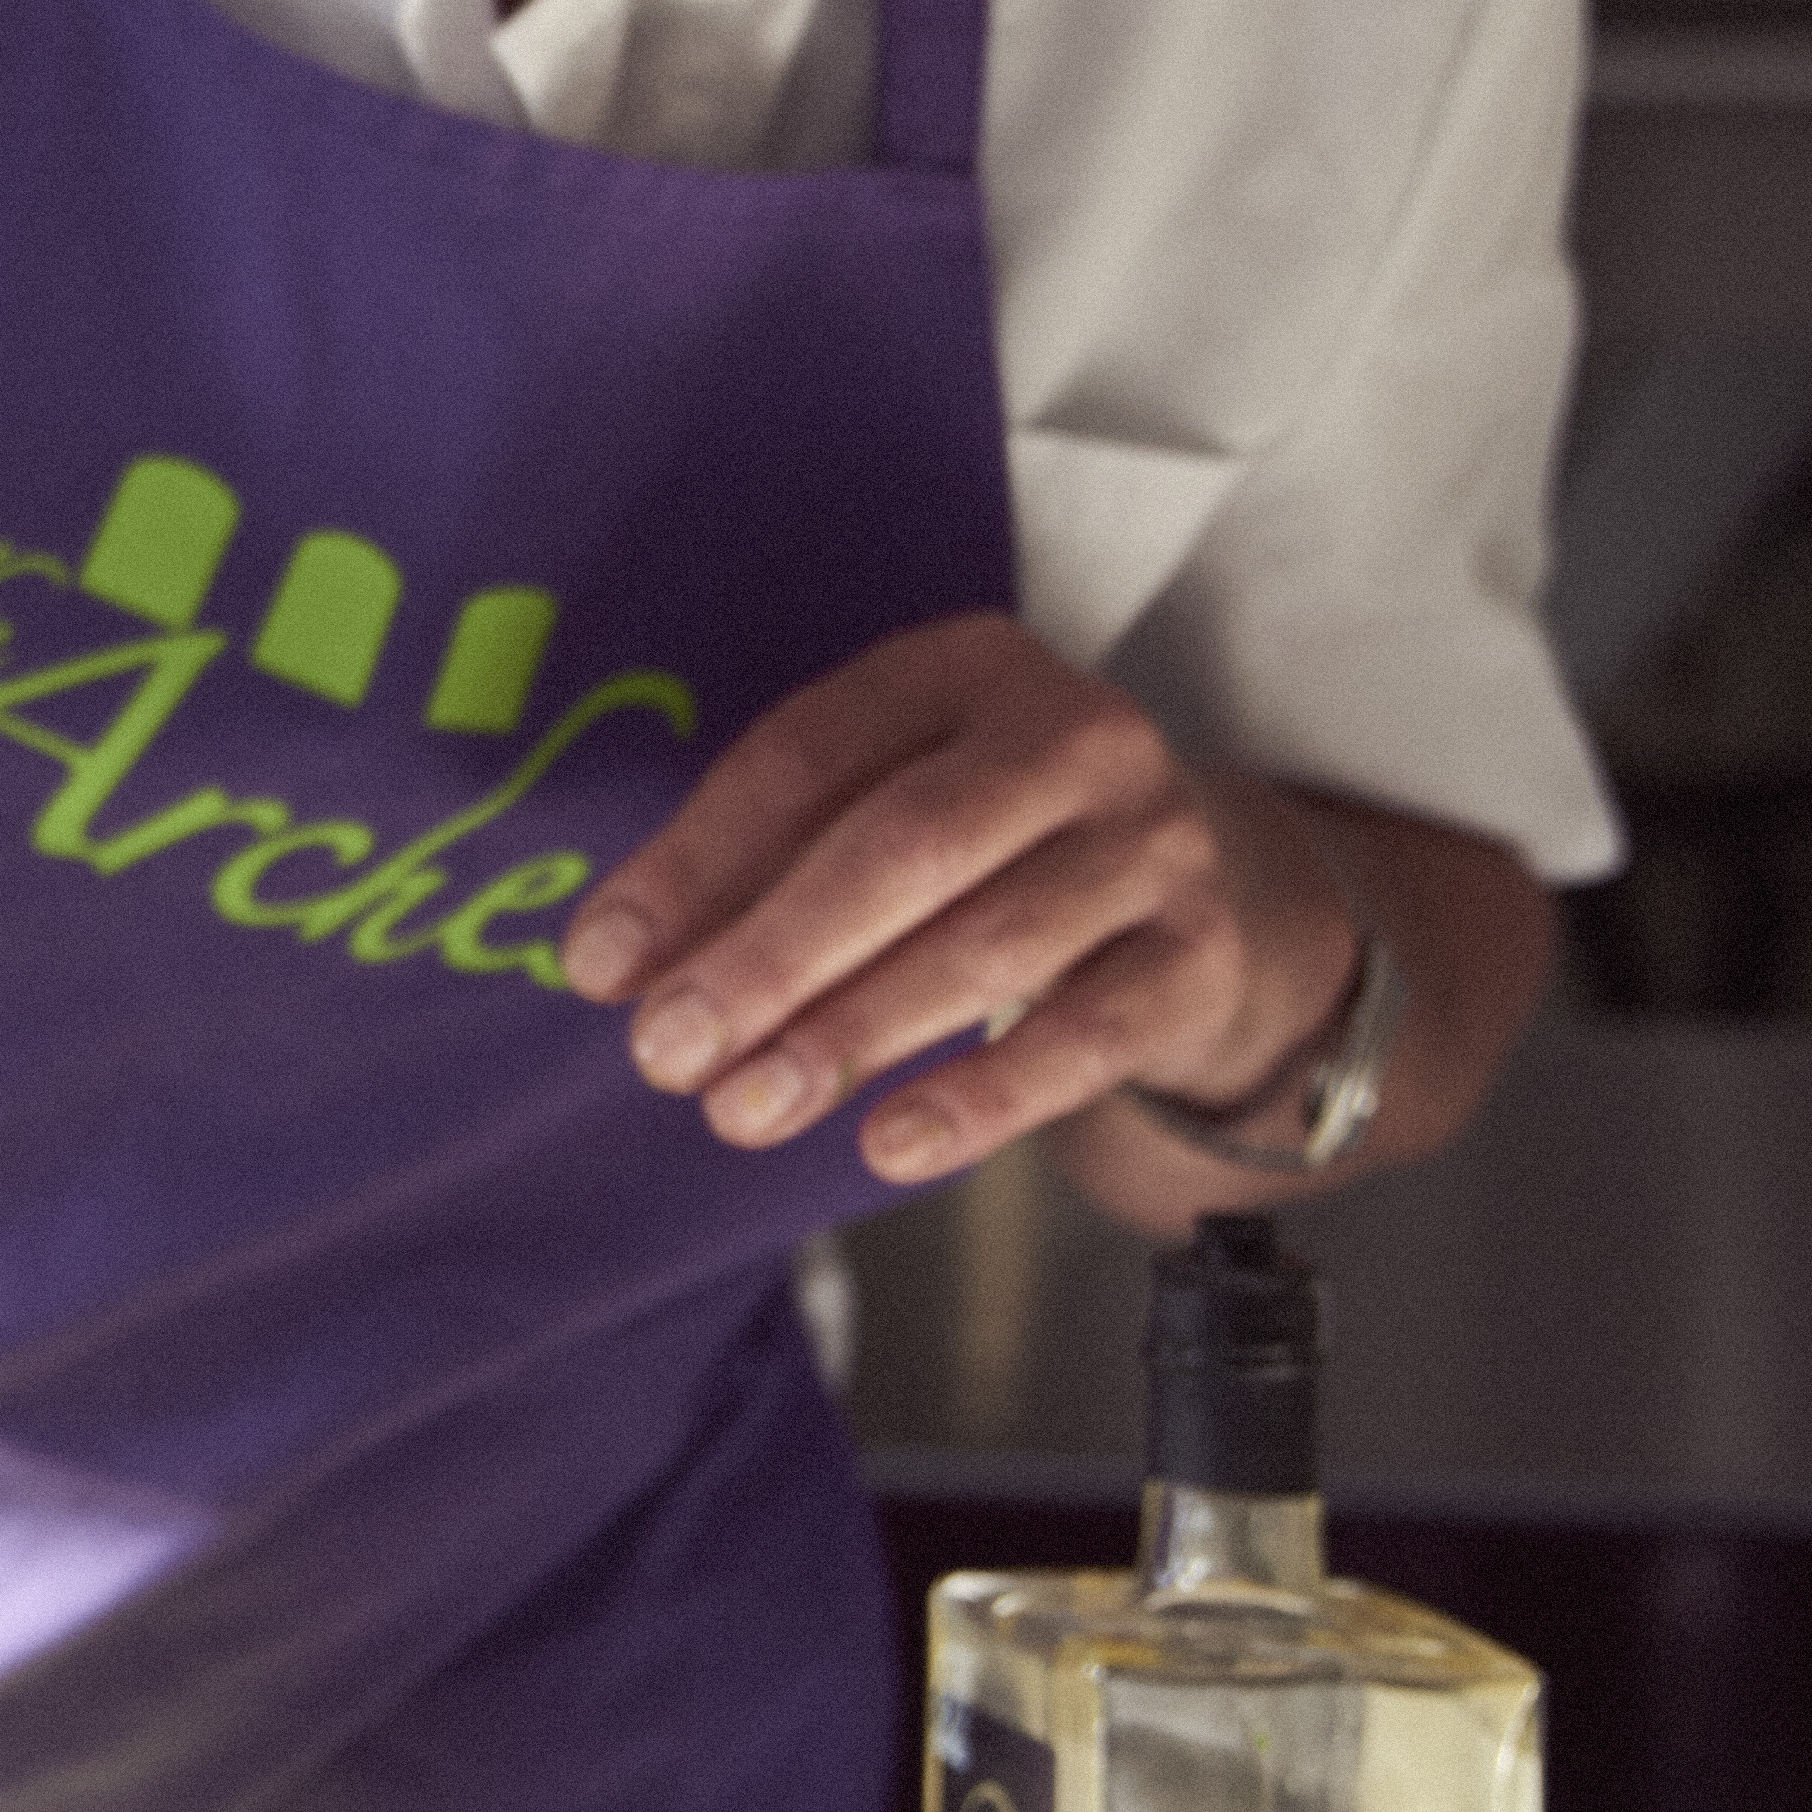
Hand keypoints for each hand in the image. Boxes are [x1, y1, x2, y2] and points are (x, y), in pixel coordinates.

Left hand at [552, 614, 1360, 1187]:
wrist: (1209, 893)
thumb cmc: (993, 845)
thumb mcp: (885, 805)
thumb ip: (761, 865)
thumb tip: (618, 966)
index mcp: (966, 667)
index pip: (808, 755)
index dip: (694, 862)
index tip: (601, 963)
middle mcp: (1077, 735)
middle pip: (903, 847)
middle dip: (769, 957)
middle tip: (666, 1052)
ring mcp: (1154, 845)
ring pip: (987, 946)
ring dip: (849, 1036)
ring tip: (742, 1109)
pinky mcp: (1200, 957)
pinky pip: (1084, 1038)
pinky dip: (980, 1098)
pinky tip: (887, 1144)